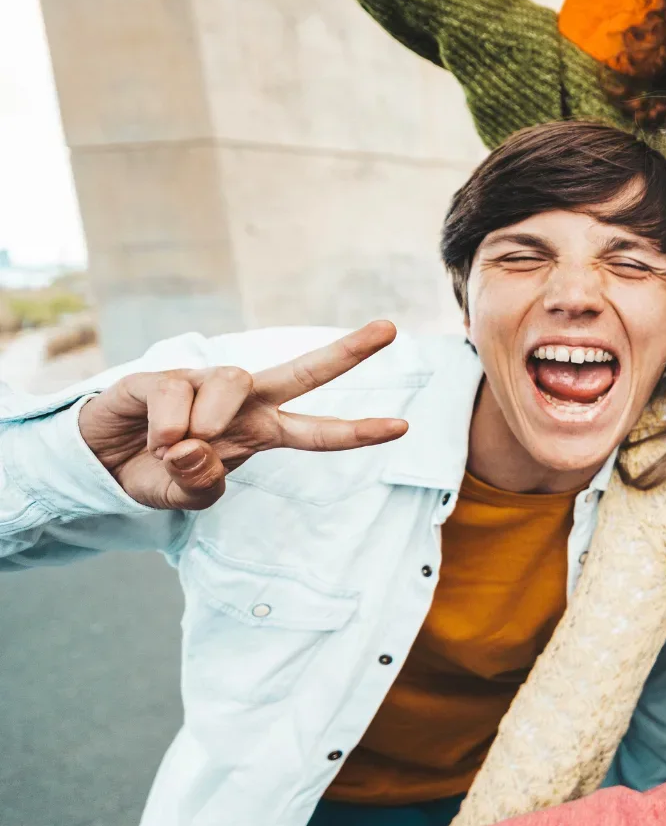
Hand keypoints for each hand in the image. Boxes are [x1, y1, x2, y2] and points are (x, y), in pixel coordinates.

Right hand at [77, 321, 409, 509]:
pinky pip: (178, 393)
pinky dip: (169, 425)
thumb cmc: (160, 472)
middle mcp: (242, 401)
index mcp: (261, 431)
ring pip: (232, 382)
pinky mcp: (161, 376)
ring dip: (209, 422)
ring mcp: (204, 383)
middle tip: (390, 330)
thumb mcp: (189, 495)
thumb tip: (197, 445)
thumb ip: (203, 482)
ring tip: (178, 448)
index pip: (317, 431)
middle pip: (301, 371)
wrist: (102, 464)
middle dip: (347, 351)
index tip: (403, 427)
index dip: (357, 432)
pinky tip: (157, 439)